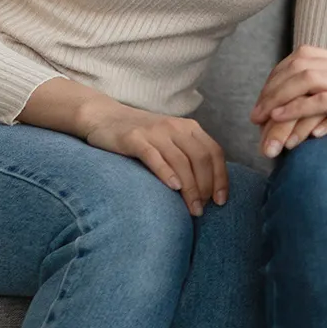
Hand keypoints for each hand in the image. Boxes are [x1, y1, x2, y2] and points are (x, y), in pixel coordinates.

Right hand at [80, 102, 228, 216]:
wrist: (105, 117)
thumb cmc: (142, 137)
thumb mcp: (171, 141)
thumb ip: (188, 157)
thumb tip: (208, 191)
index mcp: (189, 128)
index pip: (214, 152)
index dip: (221, 178)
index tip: (221, 201)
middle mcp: (175, 127)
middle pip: (200, 158)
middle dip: (206, 187)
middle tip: (202, 210)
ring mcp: (155, 132)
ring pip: (181, 160)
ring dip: (190, 187)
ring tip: (192, 209)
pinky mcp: (134, 139)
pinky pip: (154, 156)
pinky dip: (166, 172)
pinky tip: (173, 188)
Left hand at [251, 46, 326, 161]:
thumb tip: (309, 121)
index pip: (304, 56)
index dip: (277, 76)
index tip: (264, 101)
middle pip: (299, 64)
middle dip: (271, 88)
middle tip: (255, 115)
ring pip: (305, 79)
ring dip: (277, 100)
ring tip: (262, 121)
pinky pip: (321, 99)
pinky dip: (295, 107)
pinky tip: (281, 119)